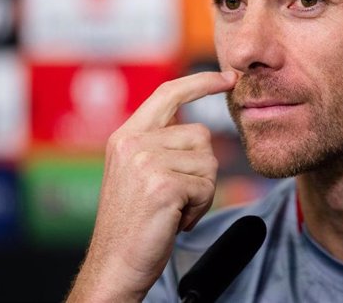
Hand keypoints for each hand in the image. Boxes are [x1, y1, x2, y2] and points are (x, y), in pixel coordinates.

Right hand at [67, 71, 236, 302]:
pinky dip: (199, 208)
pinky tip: (176, 221)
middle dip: (201, 169)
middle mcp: (133, 143)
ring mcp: (146, 163)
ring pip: (208, 162)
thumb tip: (201, 133)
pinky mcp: (163, 185)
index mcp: (126, 136)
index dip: (201, 82)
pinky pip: (206, 187)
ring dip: (201, 191)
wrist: (115, 265)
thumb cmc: (133, 224)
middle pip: (201, 136)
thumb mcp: (137, 174)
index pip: (168, 94)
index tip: (227, 78)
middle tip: (176, 197)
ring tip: (173, 209)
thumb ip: (160, 147)